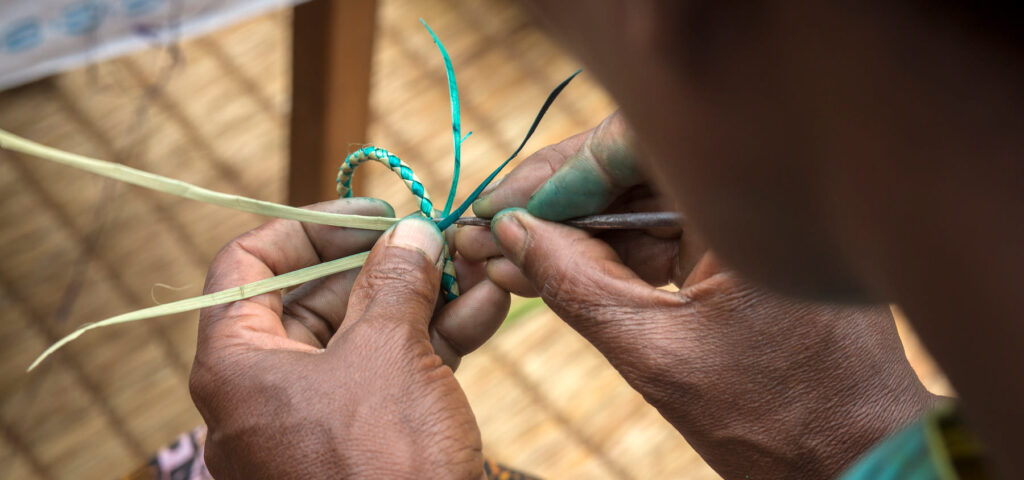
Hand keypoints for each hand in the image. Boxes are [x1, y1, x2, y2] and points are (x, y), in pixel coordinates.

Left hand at [189, 198, 507, 478]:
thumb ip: (395, 281)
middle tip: (441, 238)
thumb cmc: (379, 464)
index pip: (248, 263)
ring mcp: (317, 417)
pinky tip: (487, 307)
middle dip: (387, 261)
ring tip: (477, 263)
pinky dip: (434, 341)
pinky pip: (391, 375)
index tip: (376, 215)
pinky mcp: (361, 441)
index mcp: (236, 362)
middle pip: (318, 296)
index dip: (311, 226)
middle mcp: (266, 388)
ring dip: (423, 296)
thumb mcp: (388, 354)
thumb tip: (411, 234)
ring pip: (366, 335)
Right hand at [456, 113, 938, 478]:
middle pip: (630, 172)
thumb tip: (508, 233)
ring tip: (503, 255)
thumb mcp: (655, 352)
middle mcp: (752, 195)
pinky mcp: (741, 256)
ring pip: (639, 209)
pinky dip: (610, 258)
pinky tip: (550, 269)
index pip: (631, 144)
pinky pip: (662, 240)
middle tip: (488, 229)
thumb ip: (574, 284)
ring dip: (573, 234)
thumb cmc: (779, 418)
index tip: (500, 205)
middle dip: (554, 204)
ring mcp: (748, 225)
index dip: (556, 173)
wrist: (860, 461)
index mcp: (746, 201)